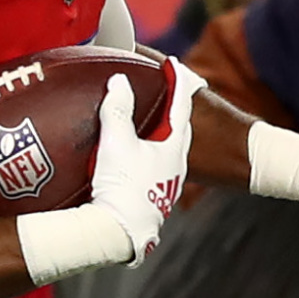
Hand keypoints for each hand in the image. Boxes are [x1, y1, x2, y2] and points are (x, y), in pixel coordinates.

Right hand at [89, 63, 198, 263]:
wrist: (121, 233)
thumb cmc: (123, 187)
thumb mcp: (117, 142)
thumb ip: (118, 109)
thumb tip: (119, 81)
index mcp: (174, 146)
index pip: (180, 103)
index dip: (176, 80)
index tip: (173, 64)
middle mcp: (176, 164)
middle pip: (178, 127)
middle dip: (170, 108)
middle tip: (160, 91)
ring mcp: (165, 183)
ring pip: (167, 149)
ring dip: (158, 133)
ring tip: (144, 123)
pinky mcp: (153, 199)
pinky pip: (154, 166)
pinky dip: (147, 153)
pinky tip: (131, 158)